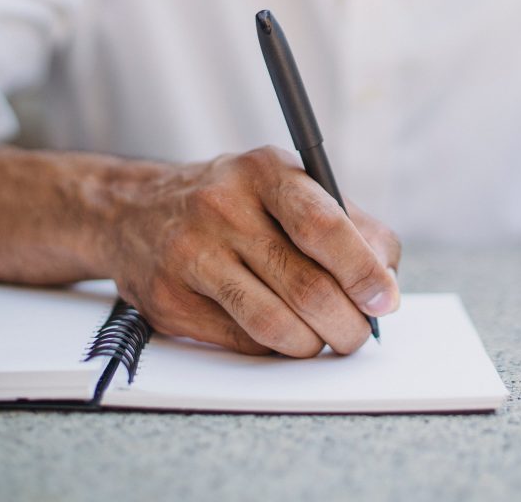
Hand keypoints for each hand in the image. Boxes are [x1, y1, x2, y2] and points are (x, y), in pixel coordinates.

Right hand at [104, 146, 400, 356]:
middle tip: (358, 334)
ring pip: (274, 323)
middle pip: (306, 285)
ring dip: (312, 344)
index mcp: (265, 171)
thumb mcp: (289, 186)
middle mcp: (223, 208)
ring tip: (324, 340)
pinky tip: (282, 336)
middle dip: (346, 323)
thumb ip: (348, 224)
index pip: (324, 225)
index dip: (362, 270)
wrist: (134, 211)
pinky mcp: (169, 299)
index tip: (384, 300)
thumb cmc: (234, 202)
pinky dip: (274, 348)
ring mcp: (191, 254)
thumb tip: (386, 279)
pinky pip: (241, 341)